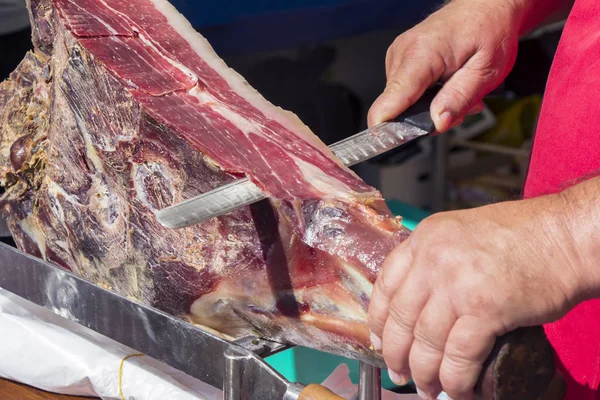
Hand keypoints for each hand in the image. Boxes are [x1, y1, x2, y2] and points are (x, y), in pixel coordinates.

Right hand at [367, 0, 524, 130]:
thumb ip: (459, 99)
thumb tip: (436, 123)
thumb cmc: (489, 30)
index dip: (387, 126)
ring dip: (429, 105)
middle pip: (397, 106)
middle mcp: (403, 53)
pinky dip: (426, 94)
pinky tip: (445, 84)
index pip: (391, 99)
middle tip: (458, 106)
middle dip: (426, 116)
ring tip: (456, 89)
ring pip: (402, 100)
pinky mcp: (400, 58)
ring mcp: (399, 55)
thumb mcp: (486, 71)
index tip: (392, 141)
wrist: (486, 5)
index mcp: (421, 54)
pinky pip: (406, 89)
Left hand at [367, 195, 588, 398]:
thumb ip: (436, 260)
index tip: (380, 340)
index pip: (385, 283)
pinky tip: (458, 390)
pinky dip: (456, 380)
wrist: (565, 237)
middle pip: (400, 317)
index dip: (378, 319)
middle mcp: (433, 259)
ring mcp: (457, 283)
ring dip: (424, 373)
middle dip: (397, 353)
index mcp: (425, 237)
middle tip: (398, 372)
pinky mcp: (485, 309)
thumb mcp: (461, 234)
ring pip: (425, 342)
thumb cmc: (523, 235)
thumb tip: (419, 300)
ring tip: (428, 389)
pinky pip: (458, 356)